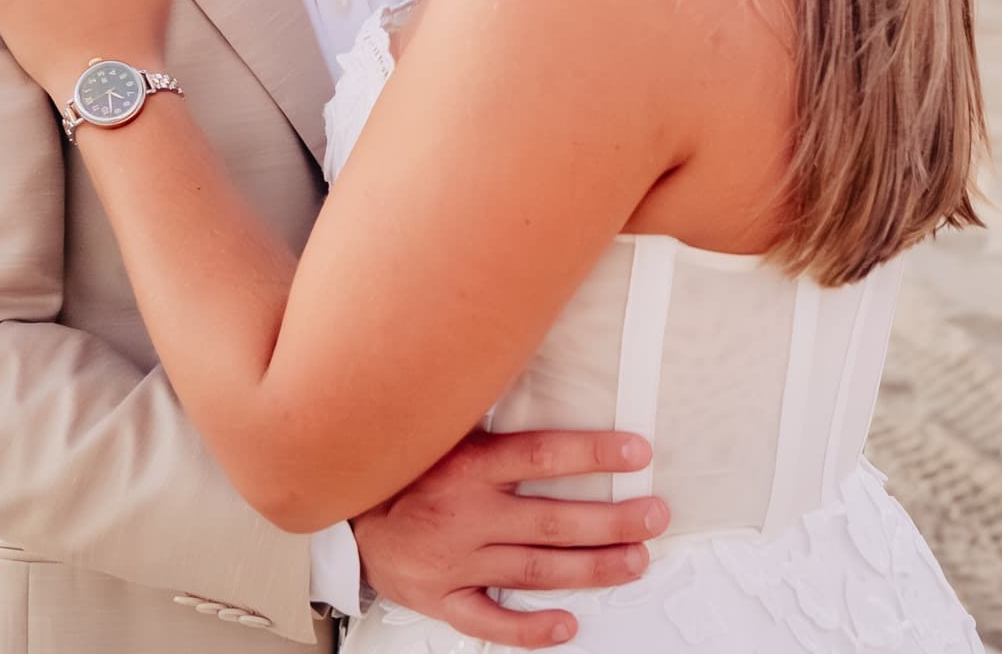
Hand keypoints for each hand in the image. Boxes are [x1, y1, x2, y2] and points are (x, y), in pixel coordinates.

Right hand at [350, 429, 667, 648]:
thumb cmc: (405, 471)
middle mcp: (464, 515)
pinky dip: (530, 630)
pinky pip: (491, 621)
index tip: (637, 452)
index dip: (593, 454)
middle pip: (551, 521)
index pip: (542, 455)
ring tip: (635, 561)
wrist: (347, 517)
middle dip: (611, 521)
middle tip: (654, 517)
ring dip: (590, 568)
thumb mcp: (442, 432)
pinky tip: (567, 626)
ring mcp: (455, 562)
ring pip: (535, 570)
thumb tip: (536, 373)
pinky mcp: (443, 599)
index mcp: (466, 466)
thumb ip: (491, 419)